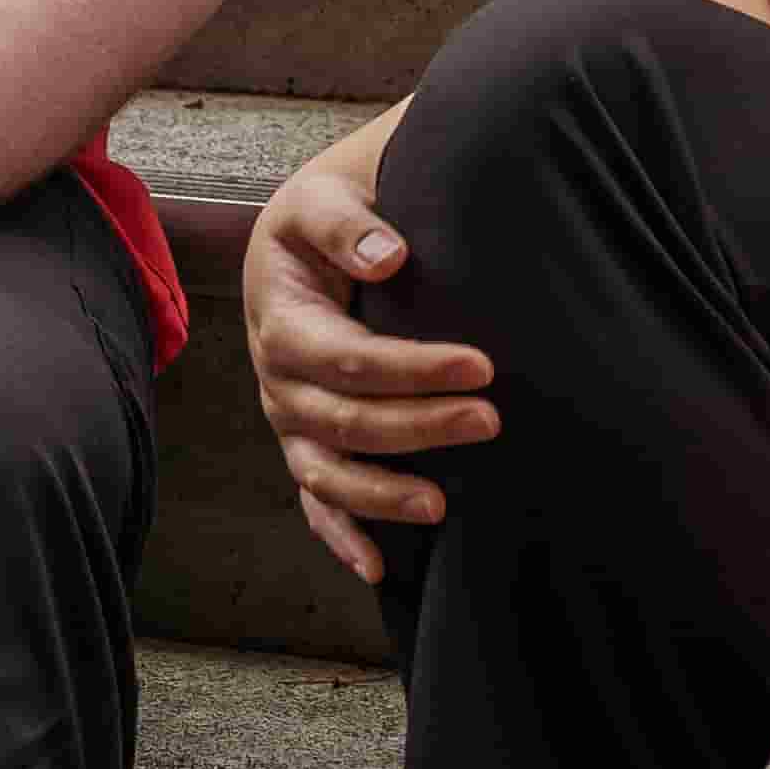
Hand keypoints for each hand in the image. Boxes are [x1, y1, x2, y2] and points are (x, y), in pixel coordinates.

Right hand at [244, 113, 488, 586]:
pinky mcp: (306, 445)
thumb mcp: (321, 198)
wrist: (310, 235)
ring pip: (328, 473)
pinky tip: (376, 570)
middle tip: (490, 419)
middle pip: (345, 422)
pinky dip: (340, 537)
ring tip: (442, 507)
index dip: (414, 369)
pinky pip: (315, 502)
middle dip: (419, 427)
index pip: (349, 360)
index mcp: (281, 321)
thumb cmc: (327, 217)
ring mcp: (290, 421)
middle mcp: (278, 380)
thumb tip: (386, 256)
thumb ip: (348, 223)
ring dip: (382, 495)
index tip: (482, 366)